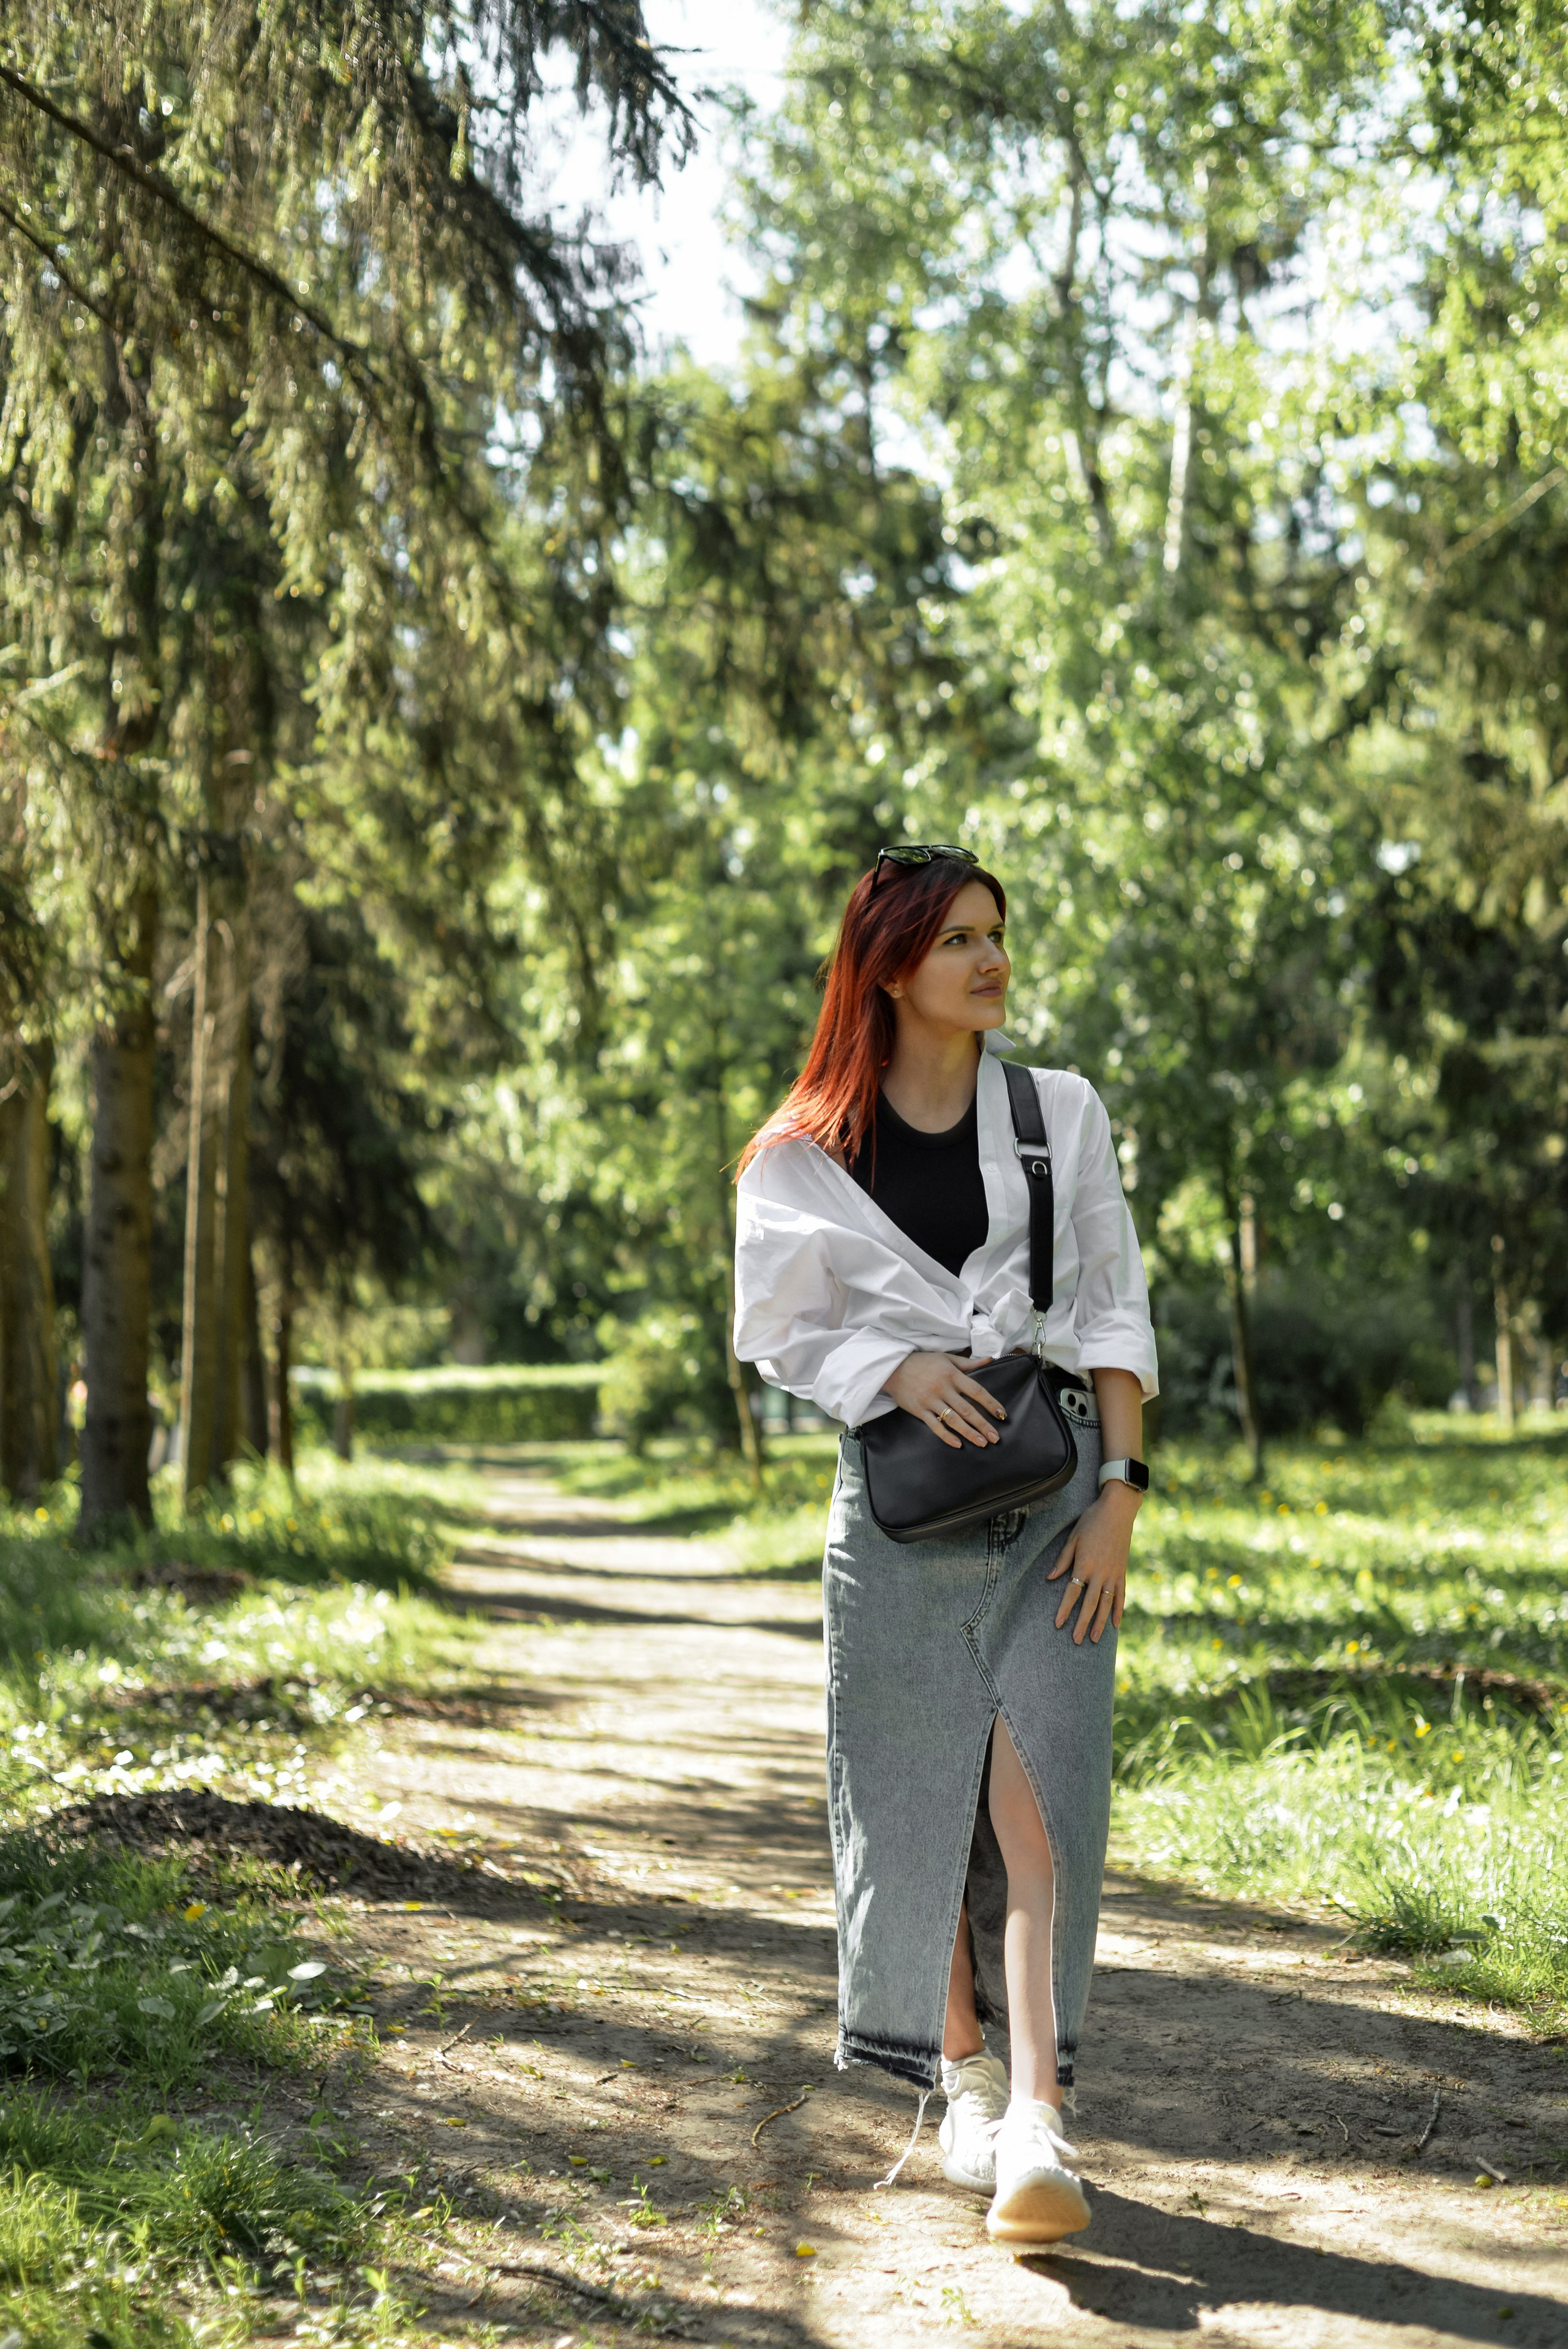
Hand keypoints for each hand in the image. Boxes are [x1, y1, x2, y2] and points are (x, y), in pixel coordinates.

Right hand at [883, 1350, 1005, 1449]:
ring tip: (982, 1443)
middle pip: (967, 1409)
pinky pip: (934, 1425)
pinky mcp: (919, 1410)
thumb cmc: (922, 1361)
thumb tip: (989, 1360)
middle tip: (996, 1437)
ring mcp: (930, 1400)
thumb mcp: (946, 1358)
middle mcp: (943, 1388)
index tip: (1002, 1414)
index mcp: (952, 1375)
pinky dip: (946, 1435)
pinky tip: (957, 1444)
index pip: (976, 1391)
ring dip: (969, 1433)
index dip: (991, 1403)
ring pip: (953, 1420)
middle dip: (983, 1424)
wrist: (893, 1367)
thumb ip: (968, 1363)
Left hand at [1047, 1485, 1139, 1643]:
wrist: (1118, 1511)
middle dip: (1082, 1623)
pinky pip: (1121, 1596)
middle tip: (1076, 1641)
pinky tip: (1116, 1624)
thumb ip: (1063, 1559)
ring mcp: (1114, 1574)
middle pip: (1090, 1604)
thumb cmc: (1092, 1521)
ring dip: (1100, 1623)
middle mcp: (1100, 1573)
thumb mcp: (1073, 1538)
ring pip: (1107, 1604)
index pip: (1073, 1592)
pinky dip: (1119, 1610)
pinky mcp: (1123, 1572)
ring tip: (1094, 1639)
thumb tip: (1051, 1577)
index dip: (1065, 1609)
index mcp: (1085, 1564)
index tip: (1059, 1624)